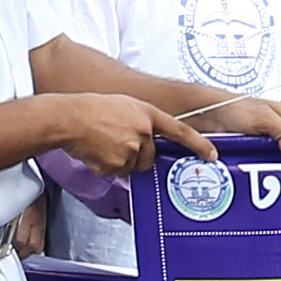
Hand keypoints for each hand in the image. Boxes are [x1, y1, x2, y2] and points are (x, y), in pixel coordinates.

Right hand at [35, 93, 198, 178]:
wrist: (69, 118)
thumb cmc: (92, 109)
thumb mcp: (125, 107)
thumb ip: (141, 123)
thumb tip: (146, 143)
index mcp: (147, 114)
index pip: (180, 131)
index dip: (199, 144)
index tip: (212, 154)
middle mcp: (143, 131)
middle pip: (150, 156)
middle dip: (137, 155)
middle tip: (116, 142)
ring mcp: (131, 148)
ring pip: (132, 166)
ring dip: (119, 161)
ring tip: (102, 143)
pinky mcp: (117, 163)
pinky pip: (116, 173)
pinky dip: (106, 166)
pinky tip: (96, 151)